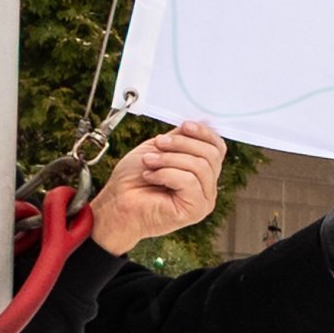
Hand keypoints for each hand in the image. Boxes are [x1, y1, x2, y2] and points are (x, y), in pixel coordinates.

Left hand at [87, 123, 226, 253]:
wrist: (116, 205)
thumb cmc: (132, 181)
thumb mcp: (158, 149)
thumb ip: (181, 138)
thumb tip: (201, 121)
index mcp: (201, 173)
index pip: (217, 149)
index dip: (204, 133)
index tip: (184, 126)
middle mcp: (207, 188)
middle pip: (211, 155)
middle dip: (182, 144)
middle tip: (158, 143)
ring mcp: (204, 201)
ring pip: (200, 167)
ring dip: (169, 159)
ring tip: (149, 162)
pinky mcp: (195, 210)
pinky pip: (190, 181)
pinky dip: (166, 174)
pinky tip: (150, 177)